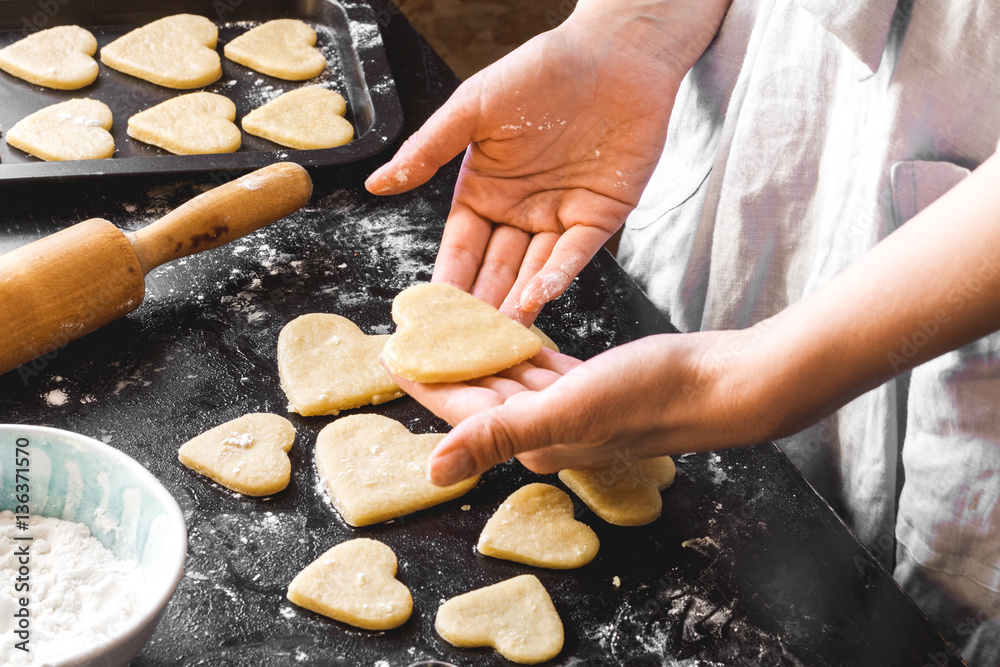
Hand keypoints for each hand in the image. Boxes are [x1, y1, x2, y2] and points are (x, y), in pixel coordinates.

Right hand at [367, 0, 729, 322]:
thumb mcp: (473, 108)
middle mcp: (520, 212)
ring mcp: (560, 218)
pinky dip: (556, 277)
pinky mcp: (601, 217)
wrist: (614, 52)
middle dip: (480, 308)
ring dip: (516, 304)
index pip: (460, 248)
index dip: (446, 282)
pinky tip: (535, 300)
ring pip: (534, 271)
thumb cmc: (541, 71)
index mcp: (484, 192)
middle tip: (463, 346)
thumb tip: (378, 185)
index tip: (428, 317)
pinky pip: (575, 255)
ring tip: (497, 337)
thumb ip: (429, 150)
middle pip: (495, 270)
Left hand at [387, 330, 766, 485]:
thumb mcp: (565, 410)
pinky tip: (510, 332)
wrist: (720, 385)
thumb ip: (499, 435)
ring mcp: (574, 409)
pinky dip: (523, 350)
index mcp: (531, 438)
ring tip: (451, 326)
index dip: (422, 383)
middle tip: (414, 332)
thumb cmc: (649, 395)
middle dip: (446, 368)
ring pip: (511, 380)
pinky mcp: (597, 386)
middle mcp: (547, 429)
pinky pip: (544, 367)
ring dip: (481, 357)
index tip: (388, 353)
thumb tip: (432, 471)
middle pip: (481, 397)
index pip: (459, 412)